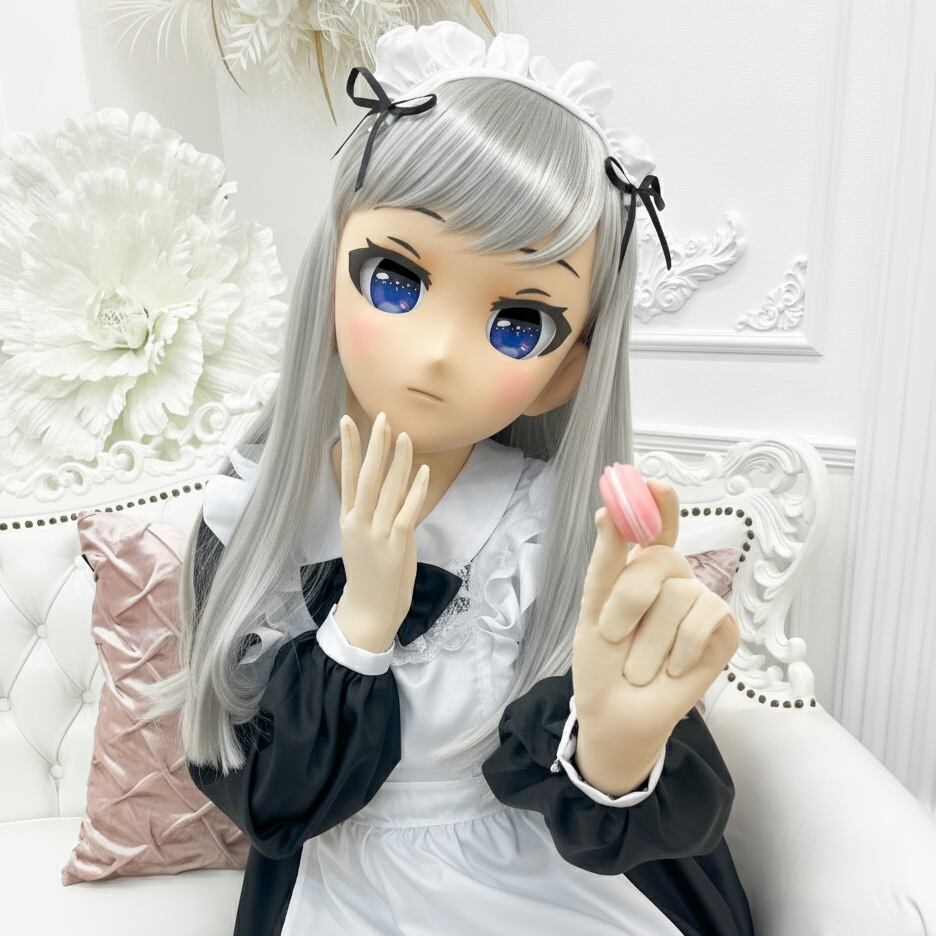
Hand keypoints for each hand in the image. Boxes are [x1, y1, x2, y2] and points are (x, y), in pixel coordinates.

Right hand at [332, 411, 430, 652]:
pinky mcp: (395, 544)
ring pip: (388, 489)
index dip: (349, 447)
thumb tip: (387, 487)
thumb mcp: (361, 539)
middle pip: (367, 476)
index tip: (347, 420)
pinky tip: (423, 471)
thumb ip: (371, 513)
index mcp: (349, 519)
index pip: (348, 476)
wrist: (369, 610)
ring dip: (398, 461)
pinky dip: (415, 490)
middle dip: (375, 445)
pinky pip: (407, 511)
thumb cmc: (370, 575)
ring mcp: (377, 533)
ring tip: (405, 435)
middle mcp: (359, 522)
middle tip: (382, 417)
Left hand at [571, 479, 740, 794]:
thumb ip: (606, 559)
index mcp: (640, 568)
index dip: (659, 503)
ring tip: (640, 665)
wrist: (617, 714)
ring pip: (680, 595)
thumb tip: (609, 510)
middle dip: (629, 599)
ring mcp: (700, 602)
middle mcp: (674, 579)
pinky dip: (682, 648)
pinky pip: (707, 618)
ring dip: (649, 640)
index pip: (655, 525)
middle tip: (611, 634)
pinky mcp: (723, 630)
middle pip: (661, 560)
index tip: (654, 483)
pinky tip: (672, 668)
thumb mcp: (592, 608)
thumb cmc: (601, 661)